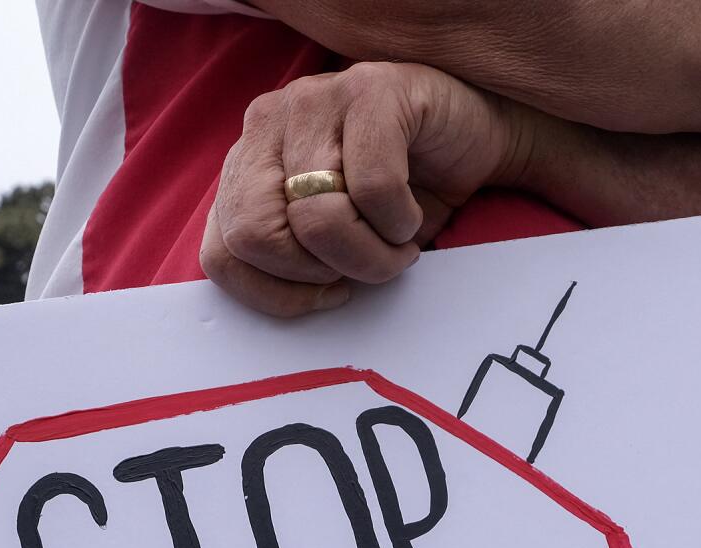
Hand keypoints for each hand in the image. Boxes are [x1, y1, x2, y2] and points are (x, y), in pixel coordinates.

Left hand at [201, 62, 524, 315]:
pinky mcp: (370, 92)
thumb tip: (284, 303)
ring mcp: (314, 101)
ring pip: (313, 218)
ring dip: (370, 255)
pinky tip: (412, 212)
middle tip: (364, 266)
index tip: (327, 292)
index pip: (221, 252)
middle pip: (254, 235)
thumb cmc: (405, 196)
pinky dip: (400, 221)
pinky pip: (371, 189)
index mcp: (248, 164)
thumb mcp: (337, 240)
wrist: (480, 137)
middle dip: (318, 274)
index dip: (275, 294)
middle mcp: (267, 125)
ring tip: (398, 244)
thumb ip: (292, 257)